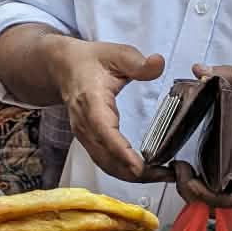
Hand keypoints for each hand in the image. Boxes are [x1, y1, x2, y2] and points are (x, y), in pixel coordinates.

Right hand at [52, 38, 165, 179]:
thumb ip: (138, 62)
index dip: (121, 151)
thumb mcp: (116, 54)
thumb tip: (158, 64)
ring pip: (106, 165)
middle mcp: (85, 123)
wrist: (64, 68)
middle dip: (136, 172)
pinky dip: (125, 171)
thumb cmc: (89, 62)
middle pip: (106, 157)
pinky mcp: (90, 141)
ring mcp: (85, 135)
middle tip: (168, 174)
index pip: (104, 131)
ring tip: (163, 175)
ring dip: (133, 176)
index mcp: (91, 101)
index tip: (139, 167)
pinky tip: (146, 172)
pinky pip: (106, 162)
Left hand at [173, 64, 231, 210]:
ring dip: (198, 194)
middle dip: (194, 193)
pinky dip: (207, 190)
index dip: (208, 194)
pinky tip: (192, 172)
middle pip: (224, 206)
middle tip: (176, 168)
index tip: (187, 173)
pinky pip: (229, 197)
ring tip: (179, 170)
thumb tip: (199, 70)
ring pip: (225, 205)